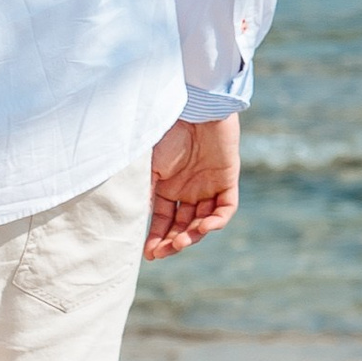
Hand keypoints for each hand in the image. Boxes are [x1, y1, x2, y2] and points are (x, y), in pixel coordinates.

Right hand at [146, 115, 239, 260]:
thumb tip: (134, 222)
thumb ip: (143, 192)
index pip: (163, 221)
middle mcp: (188, 190)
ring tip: (182, 242)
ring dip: (194, 235)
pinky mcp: (227, 179)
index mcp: (167, 187)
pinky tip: (204, 227)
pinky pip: (226, 208)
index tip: (149, 254)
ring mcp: (208, 186)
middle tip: (165, 252)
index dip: (157, 239)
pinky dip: (217, 221)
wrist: (191, 106)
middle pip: (183, 226)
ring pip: (204, 221)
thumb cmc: (165, 131)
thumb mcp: (147, 167)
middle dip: (174, 242)